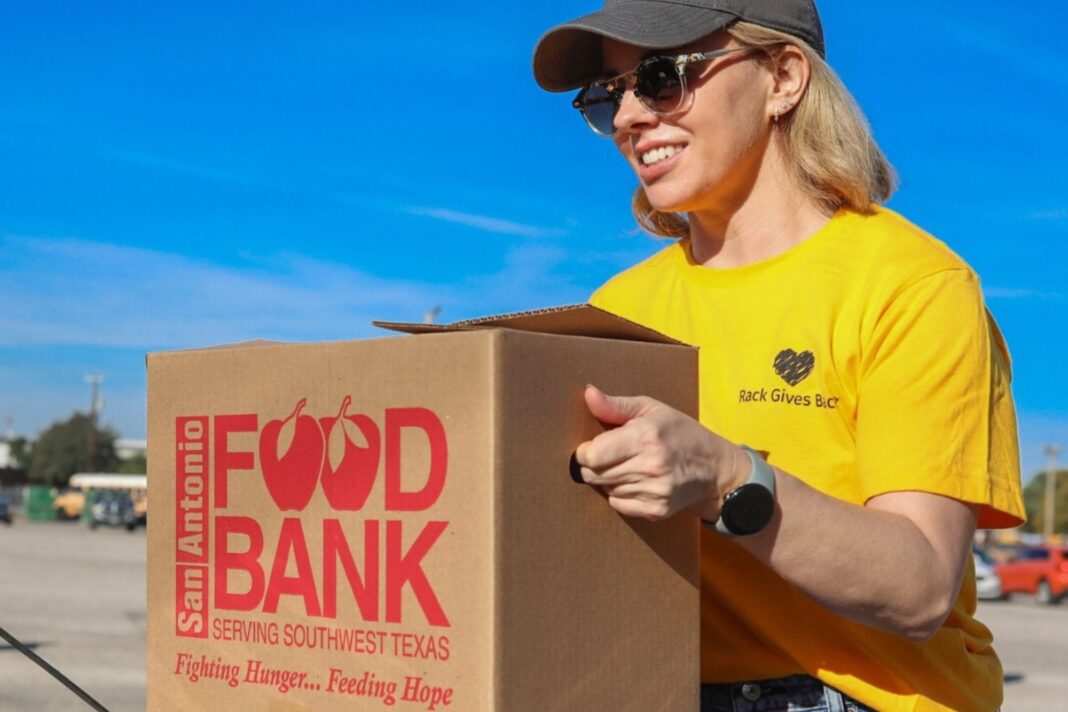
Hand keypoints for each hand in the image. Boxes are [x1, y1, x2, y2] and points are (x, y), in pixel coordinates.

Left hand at [572, 385, 746, 520]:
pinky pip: (618, 505)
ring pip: (605, 489)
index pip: (593, 454)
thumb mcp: (652, 409)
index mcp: (646, 436)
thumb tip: (588, 394)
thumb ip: (615, 405)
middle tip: (607, 456)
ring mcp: (654, 491)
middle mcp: (650, 465)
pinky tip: (635, 481)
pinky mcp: (656, 510)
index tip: (591, 446)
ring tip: (627, 466)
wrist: (716, 469)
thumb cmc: (681, 433)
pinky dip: (619, 494)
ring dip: (608, 479)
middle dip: (593, 465)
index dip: (584, 451)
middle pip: (594, 474)